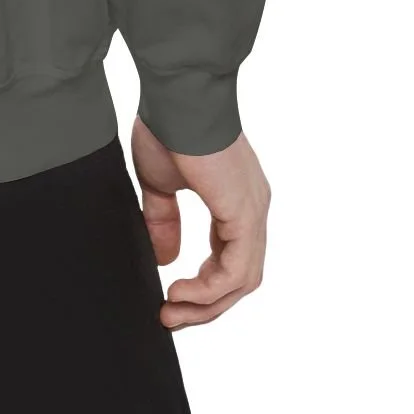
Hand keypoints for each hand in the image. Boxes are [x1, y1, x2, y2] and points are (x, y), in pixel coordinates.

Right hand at [128, 116, 268, 328]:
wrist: (177, 95)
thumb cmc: (167, 124)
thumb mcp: (160, 183)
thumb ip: (164, 220)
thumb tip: (166, 258)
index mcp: (235, 199)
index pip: (230, 259)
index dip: (202, 286)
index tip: (170, 298)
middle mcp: (252, 208)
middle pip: (239, 278)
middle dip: (204, 305)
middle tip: (169, 318)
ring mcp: (253, 211)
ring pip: (241, 280)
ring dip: (205, 304)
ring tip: (171, 311)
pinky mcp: (244, 213)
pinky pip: (236, 270)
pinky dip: (209, 289)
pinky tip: (180, 291)